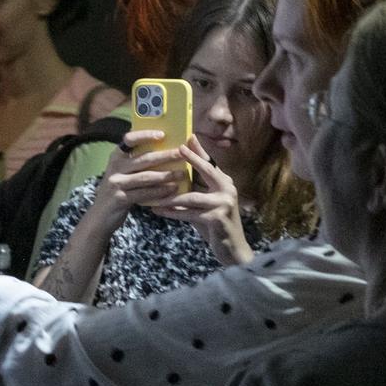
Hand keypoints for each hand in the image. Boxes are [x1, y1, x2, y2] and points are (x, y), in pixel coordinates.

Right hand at [49, 130, 186, 298]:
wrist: (100, 217)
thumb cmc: (118, 192)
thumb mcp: (122, 174)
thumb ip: (135, 163)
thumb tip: (162, 150)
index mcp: (116, 157)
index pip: (129, 139)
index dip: (145, 135)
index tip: (162, 134)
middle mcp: (114, 167)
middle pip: (143, 158)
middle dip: (165, 155)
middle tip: (181, 153)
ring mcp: (115, 183)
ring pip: (145, 176)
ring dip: (166, 174)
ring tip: (182, 174)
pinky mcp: (119, 198)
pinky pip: (144, 193)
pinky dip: (159, 192)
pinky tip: (172, 190)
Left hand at [152, 137, 252, 265]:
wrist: (231, 248)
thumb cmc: (215, 225)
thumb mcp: (205, 203)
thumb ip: (196, 189)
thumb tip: (175, 177)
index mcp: (225, 183)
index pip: (210, 163)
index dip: (199, 151)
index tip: (188, 138)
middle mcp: (227, 189)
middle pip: (207, 170)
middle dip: (192, 159)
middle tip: (177, 149)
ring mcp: (224, 203)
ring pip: (192, 196)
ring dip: (171, 196)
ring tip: (153, 193)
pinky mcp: (217, 218)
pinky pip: (189, 213)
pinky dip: (173, 212)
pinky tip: (159, 210)